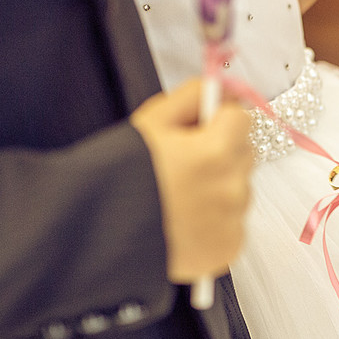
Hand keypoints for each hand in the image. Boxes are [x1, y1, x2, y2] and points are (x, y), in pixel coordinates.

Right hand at [130, 79, 252, 283]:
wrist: (95, 232)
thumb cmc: (118, 178)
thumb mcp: (151, 122)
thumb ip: (192, 96)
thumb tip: (220, 88)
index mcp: (215, 151)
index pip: (240, 118)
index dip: (217, 119)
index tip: (200, 127)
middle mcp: (231, 188)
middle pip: (243, 153)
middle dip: (220, 152)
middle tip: (183, 164)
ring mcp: (232, 222)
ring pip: (239, 189)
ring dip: (218, 187)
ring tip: (179, 197)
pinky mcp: (227, 250)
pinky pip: (232, 224)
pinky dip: (215, 222)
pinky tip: (184, 220)